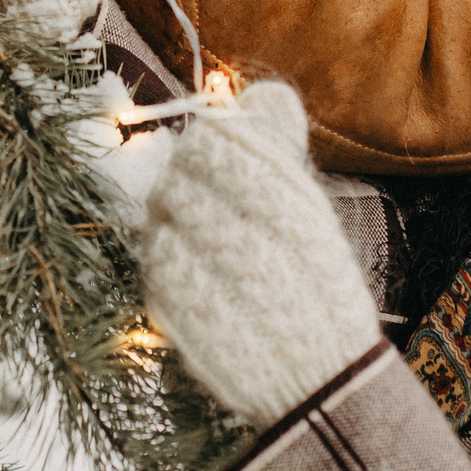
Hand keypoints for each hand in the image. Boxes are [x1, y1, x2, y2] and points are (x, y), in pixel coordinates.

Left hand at [138, 80, 383, 426]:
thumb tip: (264, 91)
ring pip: (162, 208)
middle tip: (206, 209)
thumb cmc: (316, 292)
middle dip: (188, 183)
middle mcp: (245, 224)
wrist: (317, 379)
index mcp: (287, 197)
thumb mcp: (312, 214)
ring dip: (174, 220)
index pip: (217, 135)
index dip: (211, 145)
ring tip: (205, 247)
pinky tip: (196, 278)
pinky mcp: (175, 300)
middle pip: (182, 170)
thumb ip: (280, 150)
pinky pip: (153, 256)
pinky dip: (167, 261)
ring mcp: (205, 264)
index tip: (220, 164)